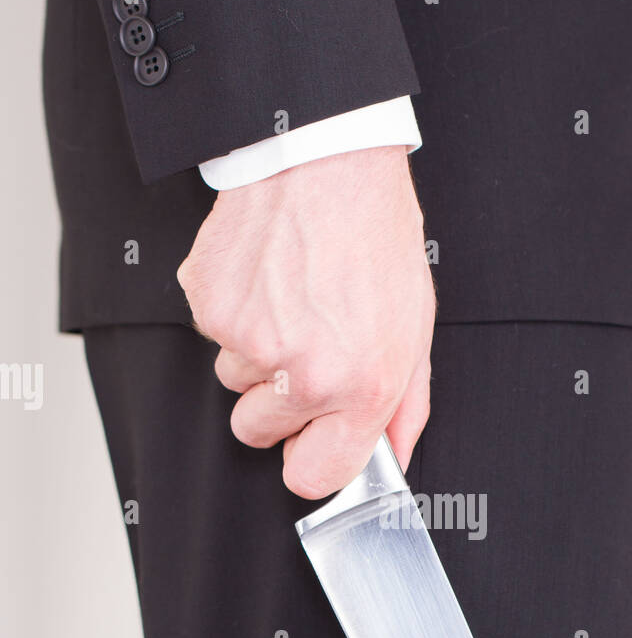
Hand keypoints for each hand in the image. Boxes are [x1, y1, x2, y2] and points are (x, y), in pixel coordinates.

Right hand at [177, 146, 434, 498]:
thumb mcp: (414, 325)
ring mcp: (250, 341)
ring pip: (233, 380)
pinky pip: (212, 334)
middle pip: (257, 433)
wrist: (327, 160)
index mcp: (361, 387)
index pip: (313, 477)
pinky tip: (268, 278)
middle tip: (303, 351)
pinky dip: (235, 311)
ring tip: (292, 300)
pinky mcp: (210, 306)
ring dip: (256, 353)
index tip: (311, 442)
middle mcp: (303, 373)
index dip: (309, 461)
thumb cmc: (375, 235)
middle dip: (276, 403)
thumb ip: (405, 404)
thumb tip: (394, 453)